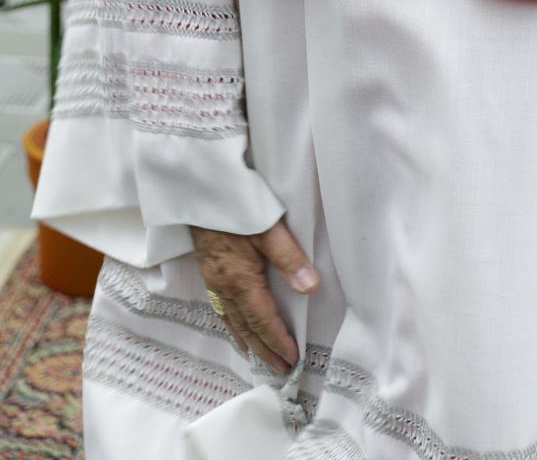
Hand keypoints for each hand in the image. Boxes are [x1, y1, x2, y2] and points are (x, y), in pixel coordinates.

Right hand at [191, 219, 319, 373]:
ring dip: (246, 342)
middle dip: (264, 351)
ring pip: (231, 320)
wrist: (199, 191)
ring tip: (258, 359)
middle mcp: (224, 287)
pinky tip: (235, 327)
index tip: (291, 359)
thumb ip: (289, 257)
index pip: (262, 319)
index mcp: (240, 280)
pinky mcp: (208, 271)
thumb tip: (310, 287)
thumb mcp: (266, 227)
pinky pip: (221, 309)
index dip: (277, 340)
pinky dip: (231, 325)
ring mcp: (214, 280)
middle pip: (245, 327)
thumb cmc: (234, 206)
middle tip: (280, 371)